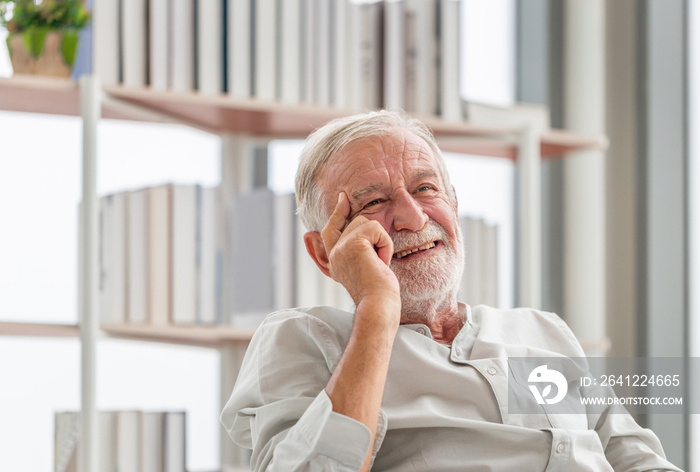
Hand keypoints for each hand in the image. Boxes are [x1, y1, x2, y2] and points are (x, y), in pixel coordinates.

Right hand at [321, 193, 400, 312]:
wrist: (377, 305)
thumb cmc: (378, 293)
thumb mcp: (365, 268)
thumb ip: (359, 250)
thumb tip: (363, 228)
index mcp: (334, 259)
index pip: (331, 229)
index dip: (338, 212)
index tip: (343, 198)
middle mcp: (333, 252)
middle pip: (355, 221)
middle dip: (374, 234)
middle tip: (377, 260)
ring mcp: (340, 247)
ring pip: (366, 222)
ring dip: (381, 241)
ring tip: (379, 262)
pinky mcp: (352, 243)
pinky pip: (376, 229)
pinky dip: (385, 244)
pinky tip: (382, 261)